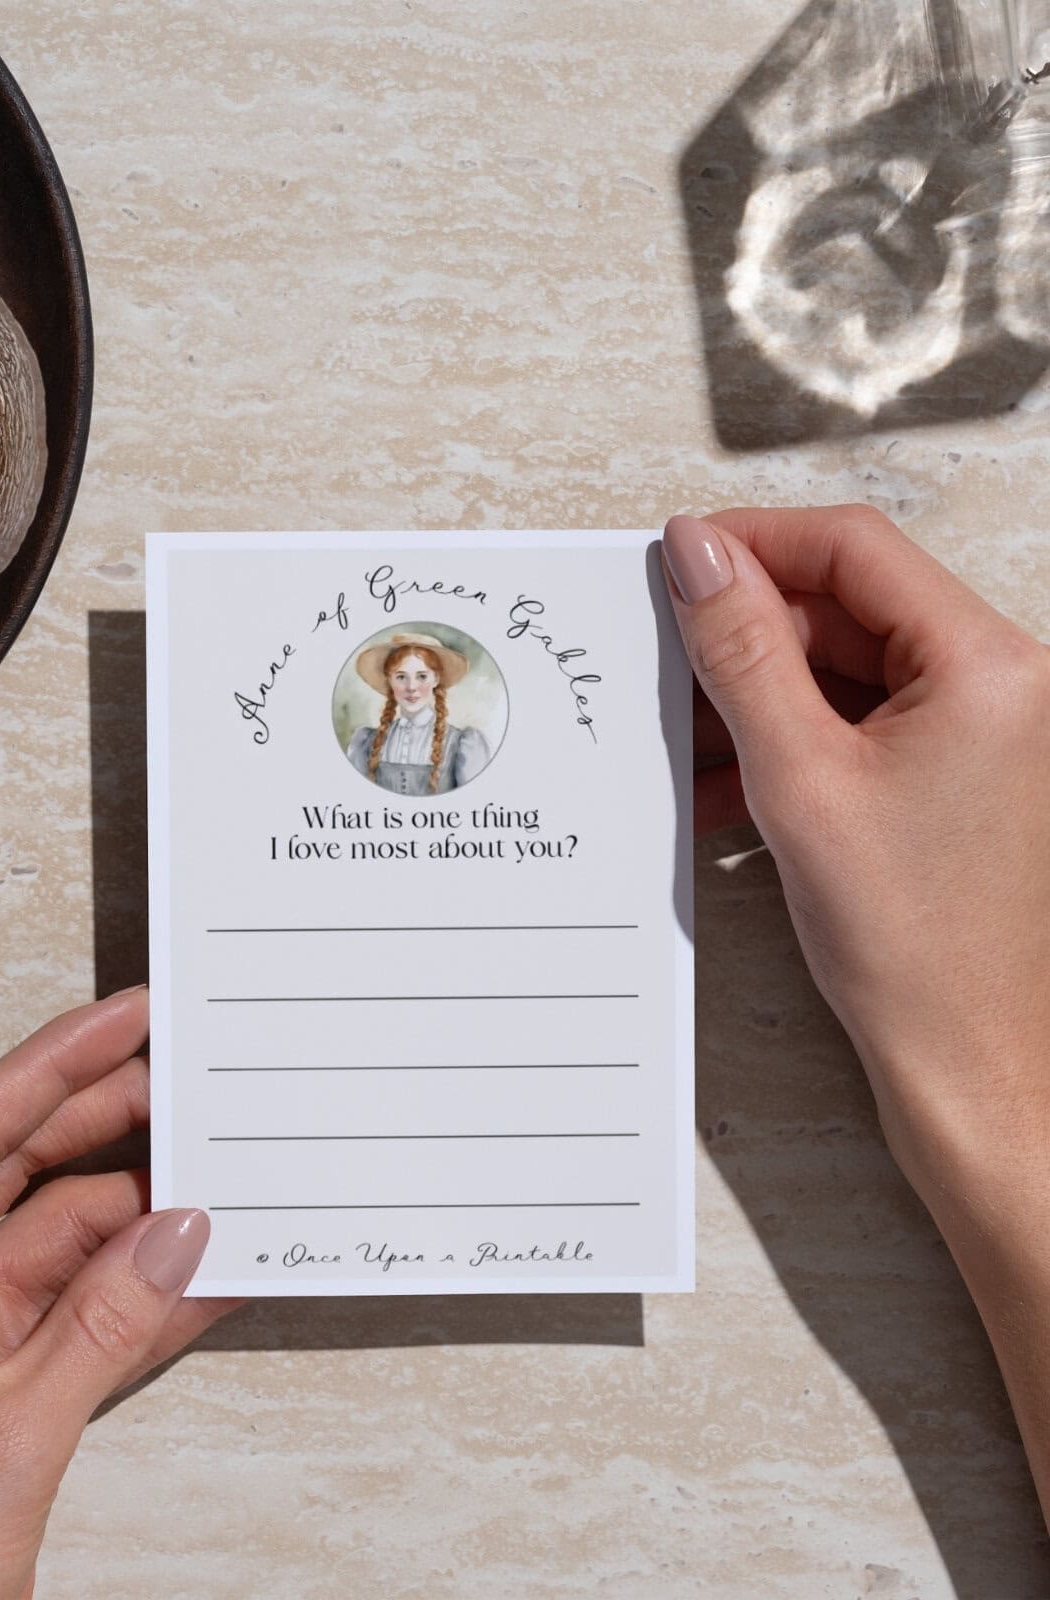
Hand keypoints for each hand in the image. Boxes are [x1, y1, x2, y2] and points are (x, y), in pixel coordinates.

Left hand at [0, 988, 238, 1599]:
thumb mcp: (12, 1434)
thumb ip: (105, 1325)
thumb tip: (178, 1234)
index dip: (54, 1062)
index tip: (125, 1016)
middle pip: (24, 1164)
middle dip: (109, 1119)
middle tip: (187, 1079)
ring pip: (67, 1231)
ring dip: (145, 1214)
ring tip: (220, 1180)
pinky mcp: (7, 1370)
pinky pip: (88, 1302)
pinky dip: (148, 1289)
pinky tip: (210, 1272)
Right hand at [664, 504, 1049, 1505]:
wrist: (968, 1066)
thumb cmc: (912, 945)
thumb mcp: (799, 779)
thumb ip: (741, 653)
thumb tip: (697, 554)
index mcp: (988, 666)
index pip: (853, 550)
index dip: (752, 543)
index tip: (676, 560)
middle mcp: (999, 685)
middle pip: (848, 610)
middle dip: (748, 636)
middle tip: (665, 660)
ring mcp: (978, 734)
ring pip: (844, 672)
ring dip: (760, 699)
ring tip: (689, 744)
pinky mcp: (951, 778)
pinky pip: (857, 727)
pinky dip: (790, 745)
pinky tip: (728, 787)